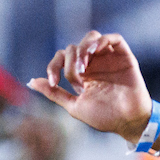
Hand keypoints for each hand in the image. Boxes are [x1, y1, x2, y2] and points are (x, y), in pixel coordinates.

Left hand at [27, 32, 152, 142]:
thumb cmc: (105, 118)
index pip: (61, 58)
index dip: (53, 66)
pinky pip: (113, 39)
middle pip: (74, 47)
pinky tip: (94, 51)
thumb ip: (54, 93)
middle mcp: (94, 64)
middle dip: (70, 61)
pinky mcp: (124, 56)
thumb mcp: (74, 106)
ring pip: (91, 38)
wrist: (128, 122)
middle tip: (78, 77)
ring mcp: (109, 59)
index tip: (54, 81)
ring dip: (83, 47)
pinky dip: (102, 40)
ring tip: (84, 62)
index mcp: (82, 74)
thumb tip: (31, 82)